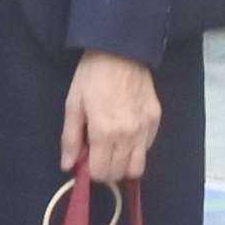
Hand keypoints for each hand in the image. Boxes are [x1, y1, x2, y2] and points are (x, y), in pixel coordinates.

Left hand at [62, 52, 161, 185]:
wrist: (121, 51)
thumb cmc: (91, 76)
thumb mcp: (73, 105)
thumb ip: (70, 138)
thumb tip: (67, 166)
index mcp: (104, 132)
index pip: (102, 172)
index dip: (91, 173)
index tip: (86, 162)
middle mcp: (128, 135)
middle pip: (120, 173)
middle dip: (106, 171)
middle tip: (97, 156)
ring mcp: (145, 129)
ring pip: (138, 167)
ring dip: (124, 165)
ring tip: (113, 150)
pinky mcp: (156, 120)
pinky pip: (147, 148)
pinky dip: (136, 150)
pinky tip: (125, 135)